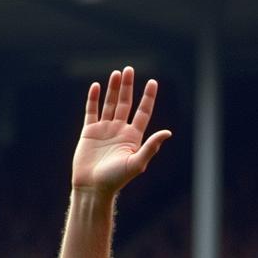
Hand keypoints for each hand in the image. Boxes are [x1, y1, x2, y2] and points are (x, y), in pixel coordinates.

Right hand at [72, 67, 170, 193]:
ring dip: (113, 89)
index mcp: (133, 138)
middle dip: (128, 87)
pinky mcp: (89, 132)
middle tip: (129, 69)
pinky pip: (92, 111)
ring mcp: (104, 130)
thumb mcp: (136, 163)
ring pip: (110, 104)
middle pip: (125, 103)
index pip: (143, 112)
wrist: (92, 188)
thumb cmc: (115, 180)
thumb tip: (168, 132)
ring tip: (116, 73)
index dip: (148, 98)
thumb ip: (151, 147)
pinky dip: (94, 99)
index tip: (153, 82)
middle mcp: (120, 131)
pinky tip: (97, 87)